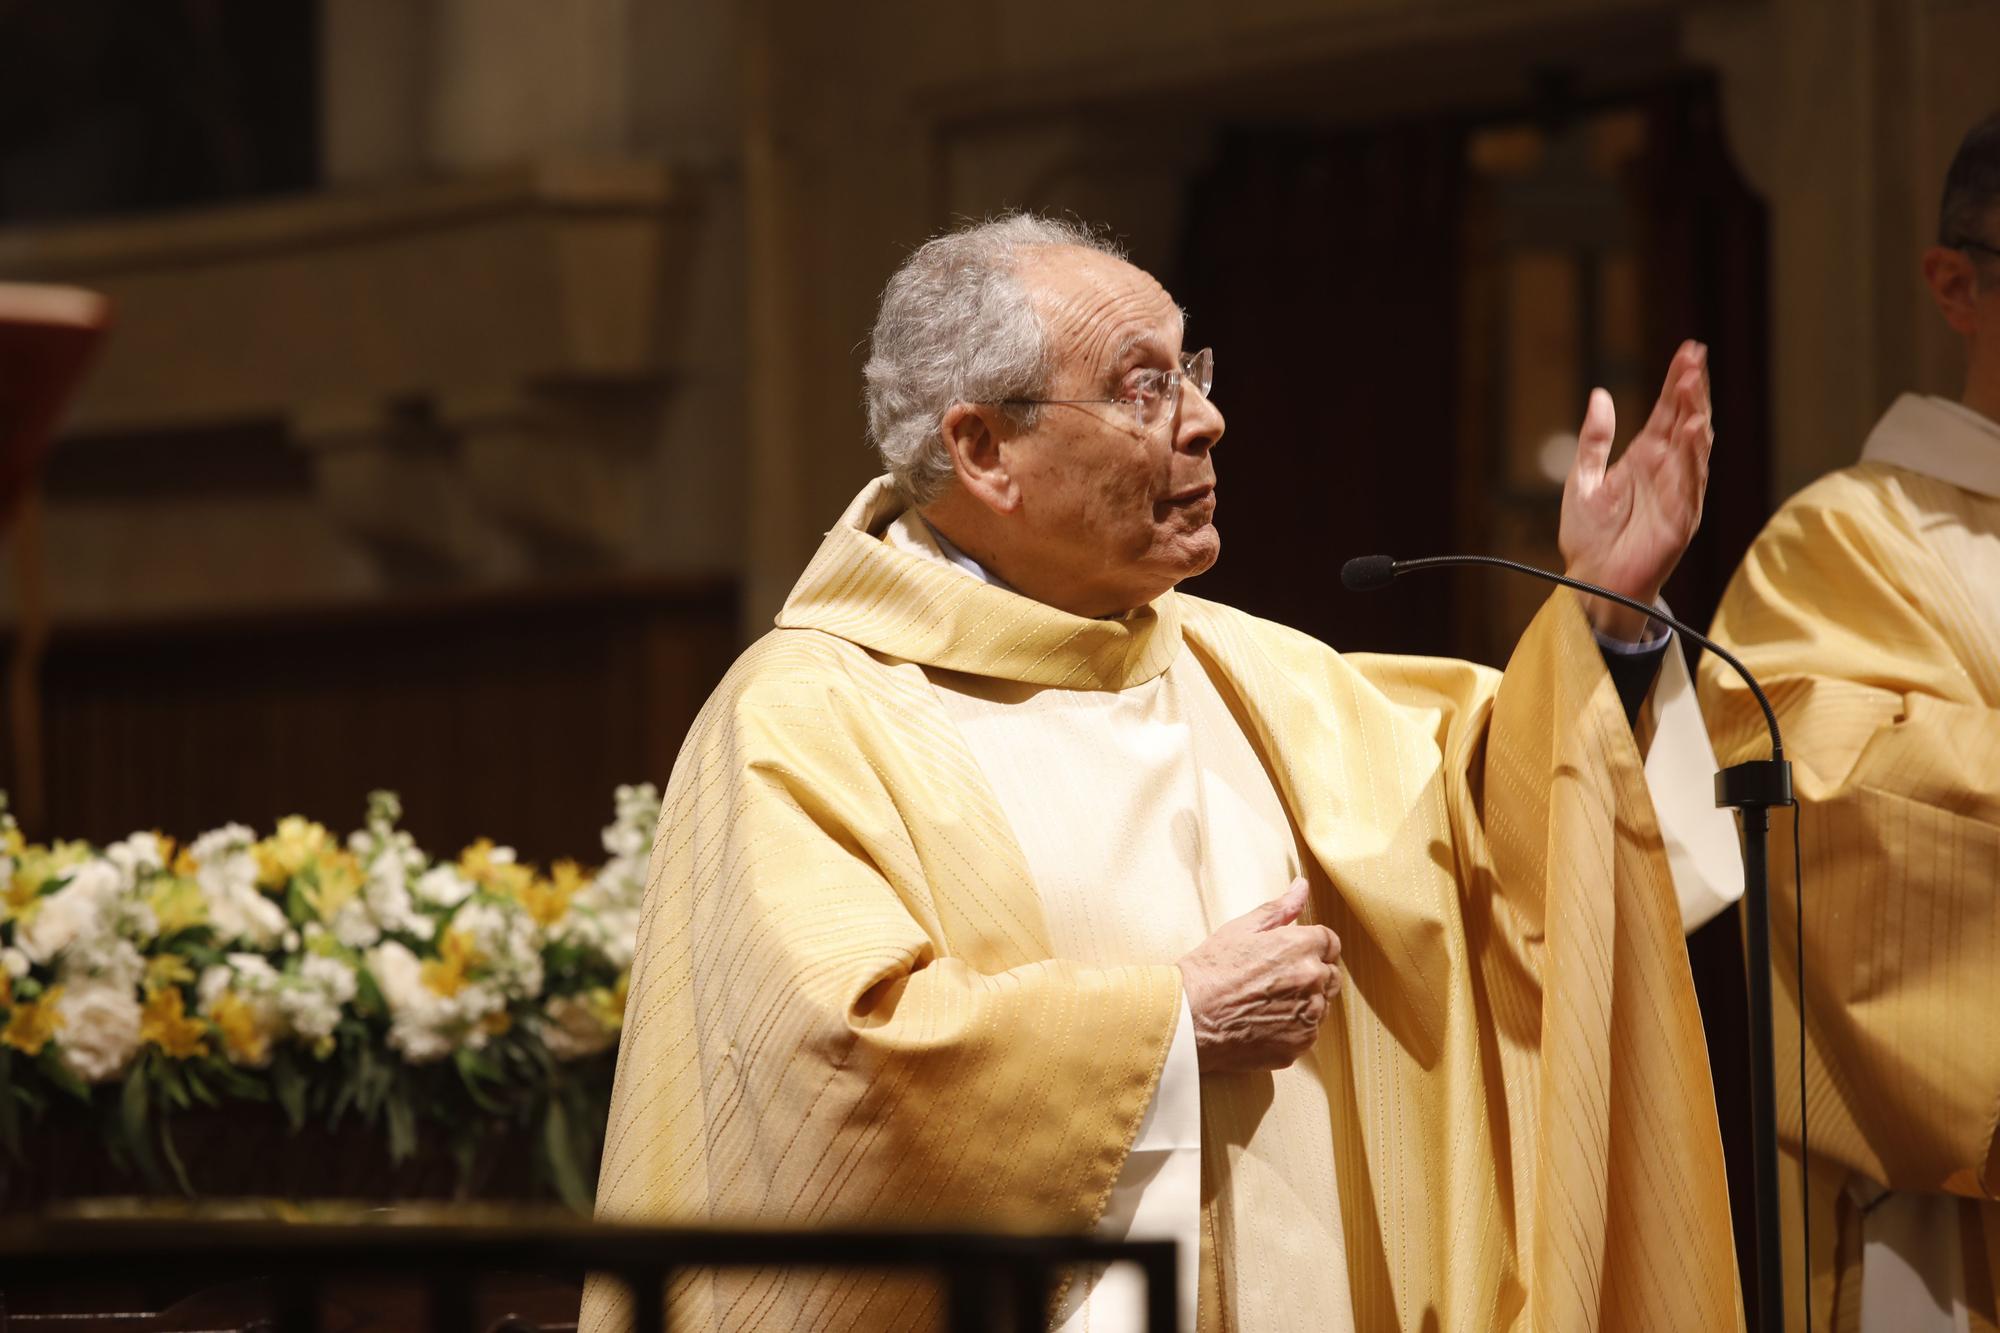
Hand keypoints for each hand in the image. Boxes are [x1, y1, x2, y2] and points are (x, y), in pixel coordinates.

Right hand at [1176, 878, 1340, 1073]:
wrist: (1187, 1018)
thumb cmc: (1209, 971)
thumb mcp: (1240, 929)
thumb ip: (1279, 908)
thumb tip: (1302, 887)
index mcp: (1301, 946)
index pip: (1330, 942)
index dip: (1312, 946)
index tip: (1293, 954)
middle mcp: (1312, 980)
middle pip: (1331, 974)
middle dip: (1311, 973)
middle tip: (1275, 979)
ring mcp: (1308, 1016)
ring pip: (1321, 1005)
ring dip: (1304, 1002)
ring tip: (1266, 1002)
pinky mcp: (1299, 1044)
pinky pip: (1307, 1033)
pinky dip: (1292, 1029)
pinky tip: (1263, 1022)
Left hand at [1558, 341, 1713, 639]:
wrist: (1590, 582)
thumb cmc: (1588, 535)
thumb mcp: (1582, 479)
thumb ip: (1594, 440)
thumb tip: (1600, 395)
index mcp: (1645, 457)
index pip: (1667, 411)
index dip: (1678, 382)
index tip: (1688, 351)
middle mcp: (1666, 471)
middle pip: (1686, 422)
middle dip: (1692, 391)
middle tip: (1695, 358)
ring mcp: (1677, 493)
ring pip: (1694, 448)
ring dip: (1696, 416)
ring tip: (1694, 386)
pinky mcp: (1681, 519)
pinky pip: (1691, 484)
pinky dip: (1694, 458)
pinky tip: (1695, 431)